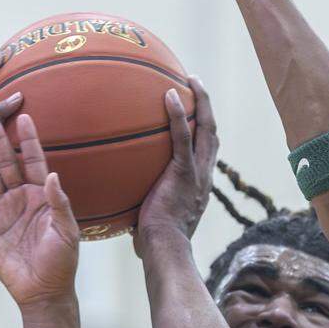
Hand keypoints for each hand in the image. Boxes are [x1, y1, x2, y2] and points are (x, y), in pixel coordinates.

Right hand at [0, 113, 79, 307]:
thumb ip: (59, 204)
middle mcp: (22, 199)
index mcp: (43, 197)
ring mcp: (4, 211)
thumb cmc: (62, 262)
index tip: (24, 115)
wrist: (43, 291)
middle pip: (8, 163)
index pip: (35, 162)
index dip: (30, 140)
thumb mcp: (66, 232)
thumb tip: (54, 176)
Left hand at [134, 77, 218, 253]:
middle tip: (196, 85)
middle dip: (207, 107)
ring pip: (206, 130)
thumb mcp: (149, 218)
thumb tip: (116, 197)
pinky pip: (183, 137)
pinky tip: (168, 94)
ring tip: (190, 80)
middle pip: (212, 134)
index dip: (202, 130)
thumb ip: (140, 201)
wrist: (165, 247)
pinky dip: (177, 114)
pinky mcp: (185, 172)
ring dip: (201, 102)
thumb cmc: (153, 242)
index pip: (205, 152)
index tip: (193, 111)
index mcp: (199, 185)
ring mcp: (198, 173)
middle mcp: (204, 176)